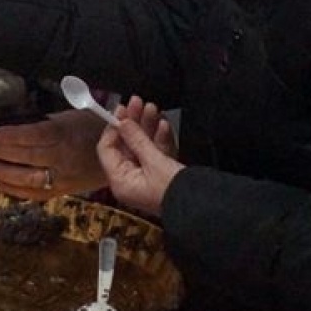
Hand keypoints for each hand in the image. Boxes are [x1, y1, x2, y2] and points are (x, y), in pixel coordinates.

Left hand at [0, 109, 108, 200]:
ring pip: (30, 179)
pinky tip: (2, 185)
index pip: (34, 136)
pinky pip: (38, 194)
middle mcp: (63, 157)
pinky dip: (17, 191)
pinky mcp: (64, 191)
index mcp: (64, 134)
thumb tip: (14, 127)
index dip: (13, 136)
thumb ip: (43, 123)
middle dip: (2, 153)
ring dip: (5, 174)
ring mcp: (64, 177)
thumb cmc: (89, 128)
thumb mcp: (68, 117)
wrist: (118, 153)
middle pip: (28, 157)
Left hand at [97, 100, 184, 216]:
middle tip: (138, 102)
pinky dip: (159, 139)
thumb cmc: (175, 190)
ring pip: (142, 147)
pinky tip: (163, 125)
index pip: (107, 149)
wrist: (203, 208)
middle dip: (134, 123)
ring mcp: (146, 178)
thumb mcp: (154, 161)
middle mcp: (130, 180)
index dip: (113, 128)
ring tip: (153, 107)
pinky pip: (156, 154)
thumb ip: (137, 139)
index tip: (121, 110)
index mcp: (120, 181)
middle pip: (126, 145)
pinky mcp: (162, 176)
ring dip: (148, 127)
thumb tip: (123, 121)